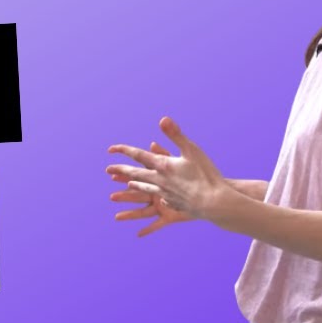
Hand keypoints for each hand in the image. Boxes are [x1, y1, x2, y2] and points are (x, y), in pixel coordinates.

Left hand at [105, 116, 229, 221]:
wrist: (213, 202)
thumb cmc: (205, 174)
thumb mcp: (191, 150)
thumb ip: (176, 135)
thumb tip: (162, 119)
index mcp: (162, 165)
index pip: (138, 155)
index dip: (123, 150)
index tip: (110, 149)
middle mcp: (159, 180)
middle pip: (136, 174)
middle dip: (121, 170)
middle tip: (108, 170)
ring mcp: (165, 194)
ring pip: (145, 188)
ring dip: (135, 184)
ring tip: (128, 184)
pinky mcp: (173, 203)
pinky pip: (161, 199)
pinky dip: (157, 196)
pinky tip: (158, 198)